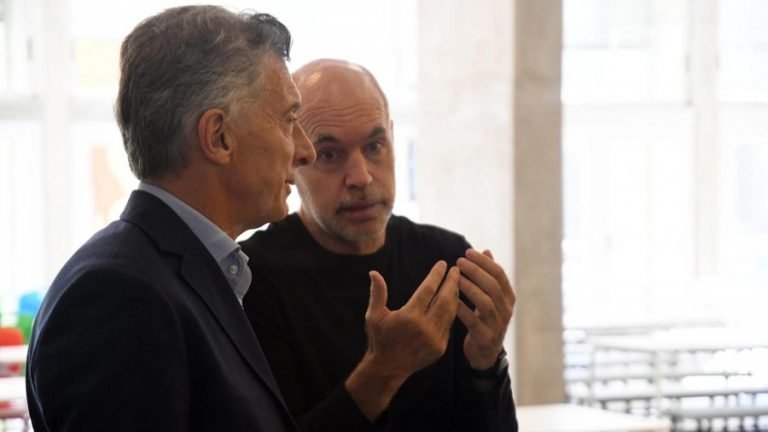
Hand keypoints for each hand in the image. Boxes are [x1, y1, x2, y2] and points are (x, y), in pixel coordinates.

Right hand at [345, 261, 459, 419]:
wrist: (388, 368)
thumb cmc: (379, 339)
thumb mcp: (374, 316)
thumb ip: (377, 293)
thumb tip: (374, 272)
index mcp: (409, 317)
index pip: (428, 289)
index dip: (436, 275)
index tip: (442, 263)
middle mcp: (425, 327)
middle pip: (444, 299)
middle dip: (452, 282)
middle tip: (456, 269)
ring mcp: (435, 338)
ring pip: (450, 312)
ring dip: (454, 295)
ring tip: (456, 283)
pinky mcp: (440, 347)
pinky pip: (449, 325)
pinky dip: (451, 311)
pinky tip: (452, 302)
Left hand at [456, 249, 515, 369]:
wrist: (485, 353)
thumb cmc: (485, 319)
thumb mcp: (491, 297)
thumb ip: (489, 275)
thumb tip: (486, 250)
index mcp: (508, 297)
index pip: (499, 274)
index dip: (483, 262)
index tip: (467, 252)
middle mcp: (506, 310)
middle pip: (493, 286)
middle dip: (475, 271)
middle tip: (459, 262)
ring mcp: (497, 325)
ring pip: (485, 302)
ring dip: (469, 288)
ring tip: (455, 278)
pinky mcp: (485, 337)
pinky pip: (473, 321)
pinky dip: (462, 308)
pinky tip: (452, 299)